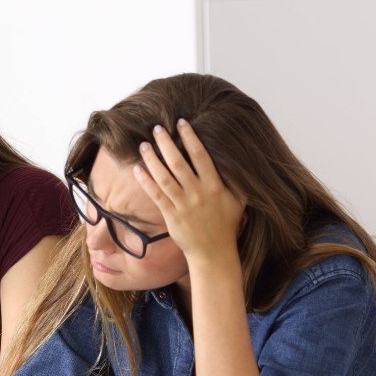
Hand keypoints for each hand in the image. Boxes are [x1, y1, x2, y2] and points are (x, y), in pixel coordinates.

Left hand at [133, 119, 244, 264]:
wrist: (213, 253)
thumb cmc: (226, 225)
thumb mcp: (238, 201)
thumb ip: (235, 181)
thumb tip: (237, 159)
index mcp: (215, 186)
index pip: (201, 156)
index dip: (190, 137)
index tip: (181, 123)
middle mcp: (198, 193)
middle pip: (179, 163)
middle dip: (167, 143)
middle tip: (157, 128)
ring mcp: (183, 204)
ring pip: (164, 177)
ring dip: (152, 159)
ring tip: (143, 145)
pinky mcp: (171, 216)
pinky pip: (156, 195)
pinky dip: (146, 181)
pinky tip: (137, 169)